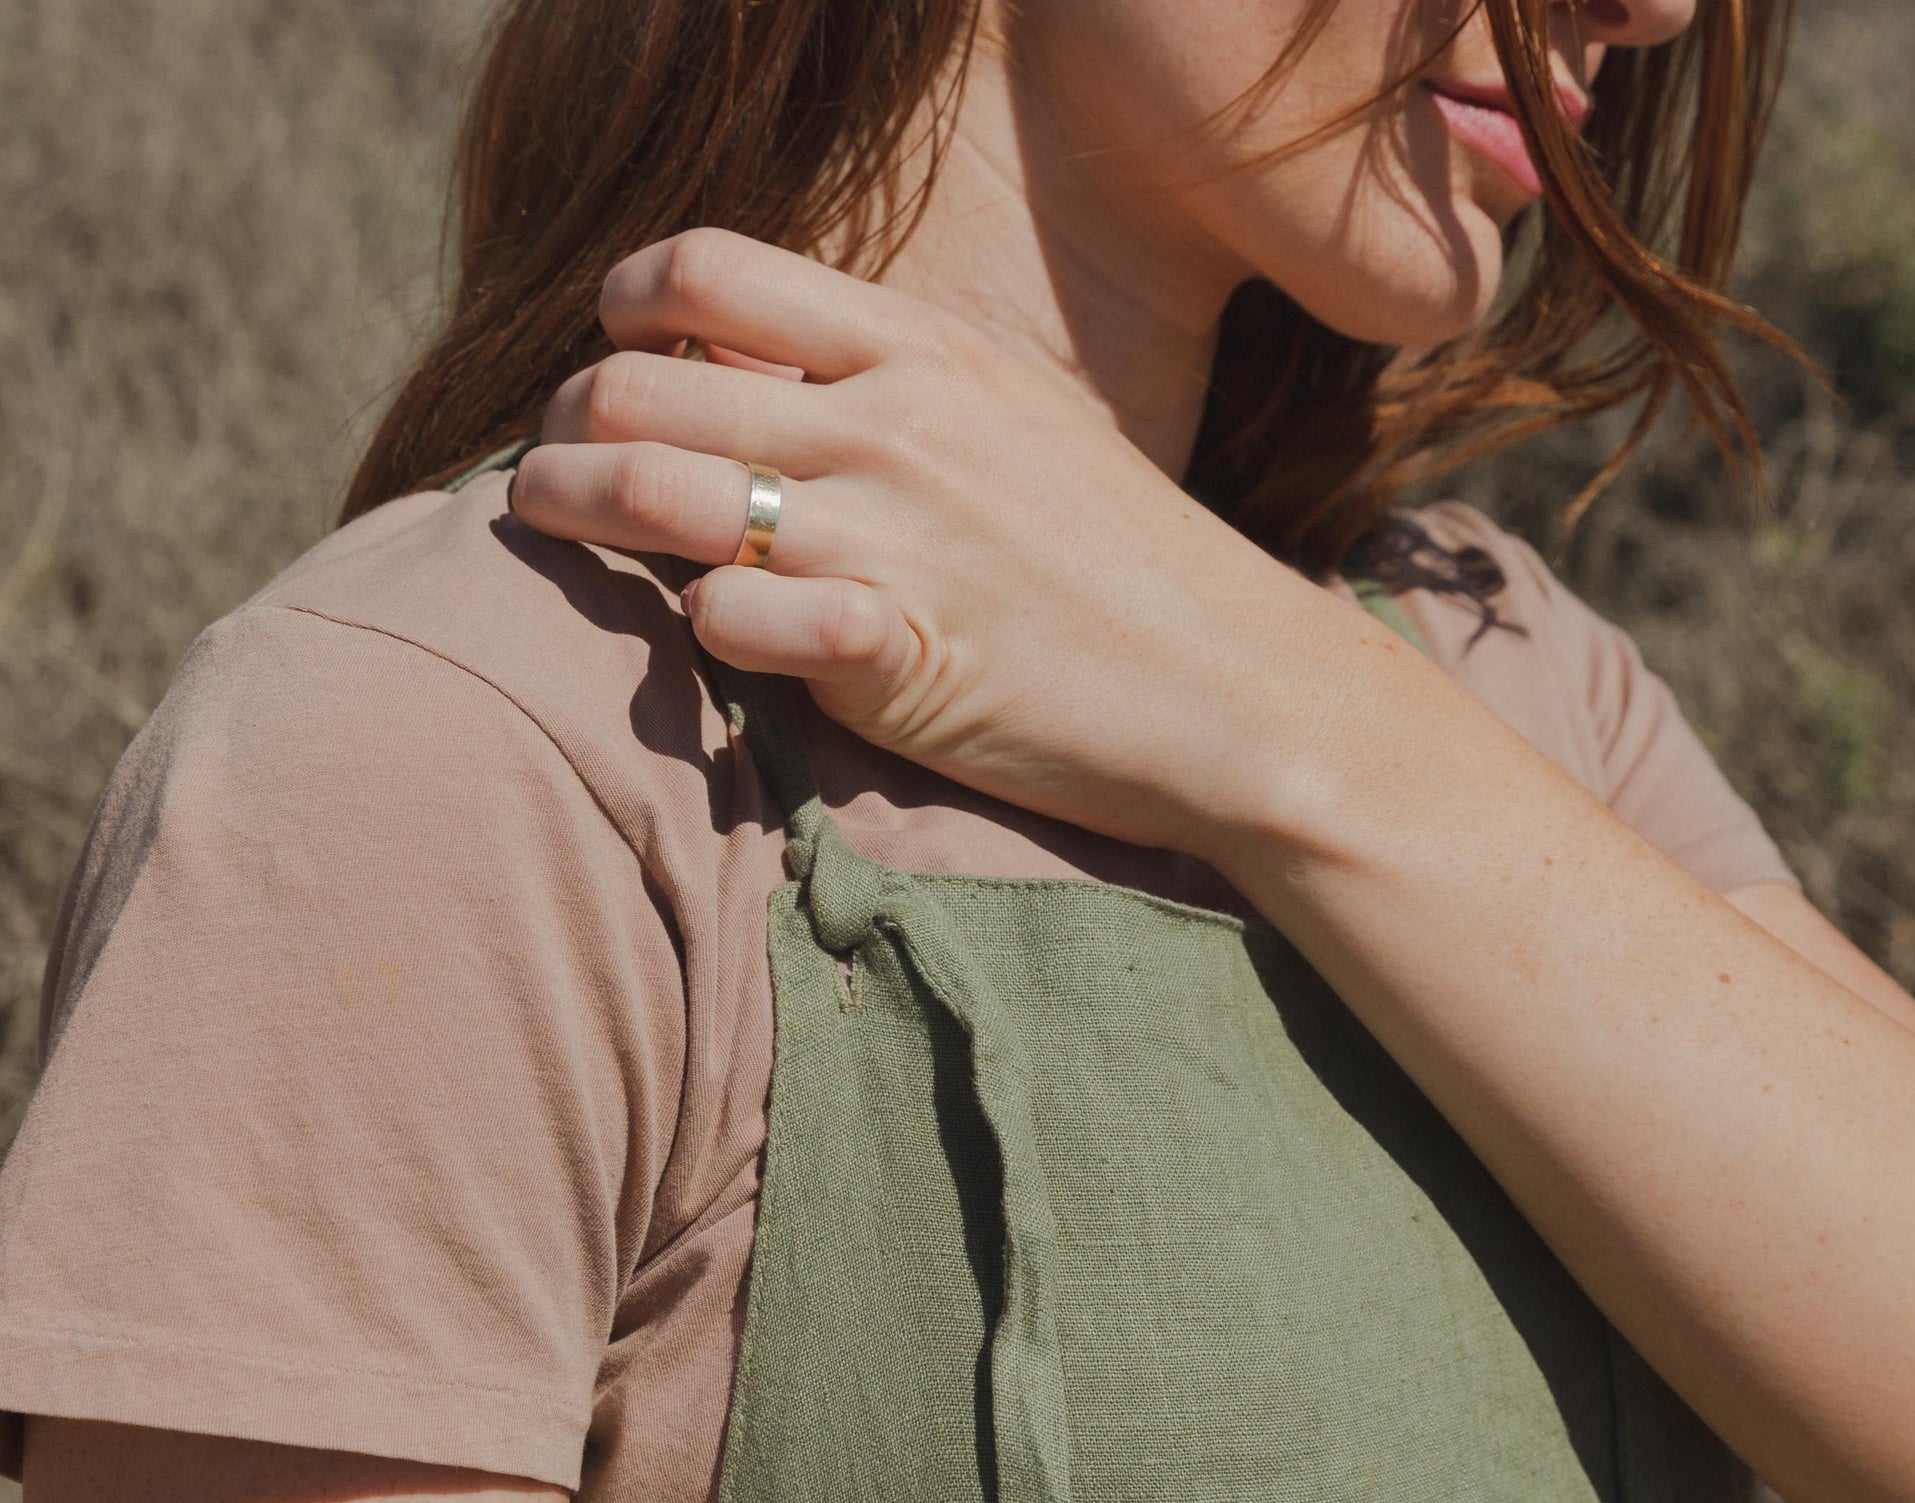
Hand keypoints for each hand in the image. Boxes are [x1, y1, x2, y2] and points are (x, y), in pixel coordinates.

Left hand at [511, 229, 1390, 860]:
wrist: (1241, 692)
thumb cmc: (1128, 567)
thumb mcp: (1024, 424)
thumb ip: (899, 389)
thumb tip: (762, 384)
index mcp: (926, 349)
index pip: (709, 270)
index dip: (624, 305)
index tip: (611, 352)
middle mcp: (896, 426)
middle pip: (644, 381)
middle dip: (565, 420)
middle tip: (552, 465)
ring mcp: (893, 539)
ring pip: (654, 493)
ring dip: (572, 512)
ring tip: (545, 527)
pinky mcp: (895, 658)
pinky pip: (730, 620)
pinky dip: (692, 628)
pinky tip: (704, 637)